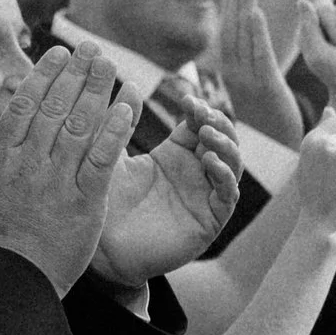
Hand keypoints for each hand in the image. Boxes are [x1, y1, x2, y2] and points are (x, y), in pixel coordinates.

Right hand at [0, 43, 137, 294]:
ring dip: (97, 91)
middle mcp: (28, 163)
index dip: (43, 76)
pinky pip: (101, 159)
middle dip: (74, 74)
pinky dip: (114, 131)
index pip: (24, 106)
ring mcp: (56, 181)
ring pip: (78, 126)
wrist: (13, 281)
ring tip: (111, 66)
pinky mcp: (84, 201)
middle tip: (92, 48)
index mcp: (2, 159)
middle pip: (54, 108)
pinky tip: (127, 108)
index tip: (58, 54)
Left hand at [94, 92, 241, 281]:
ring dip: (225, 145)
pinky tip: (210, 162)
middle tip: (202, 114)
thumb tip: (129, 83)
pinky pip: (228, 195)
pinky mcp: (210, 221)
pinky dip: (224, 175)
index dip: (199, 110)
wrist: (103, 251)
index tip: (187, 100)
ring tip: (207, 134)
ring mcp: (205, 197)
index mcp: (175, 156)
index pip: (199, 125)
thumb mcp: (110, 156)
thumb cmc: (104, 204)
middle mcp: (195, 174)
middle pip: (223, 139)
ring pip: (232, 163)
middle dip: (217, 123)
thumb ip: (120, 123)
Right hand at [212, 0, 304, 147]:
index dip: (229, 10)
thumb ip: (250, 73)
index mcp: (231, 76)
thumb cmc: (268, 125)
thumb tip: (247, 54)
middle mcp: (235, 76)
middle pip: (232, 31)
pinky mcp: (267, 88)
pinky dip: (257, 34)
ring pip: (243, 39)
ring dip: (244, 9)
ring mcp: (249, 82)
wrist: (276, 154)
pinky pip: (260, 56)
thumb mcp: (254, 95)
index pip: (227, 35)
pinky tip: (257, 13)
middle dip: (235, 2)